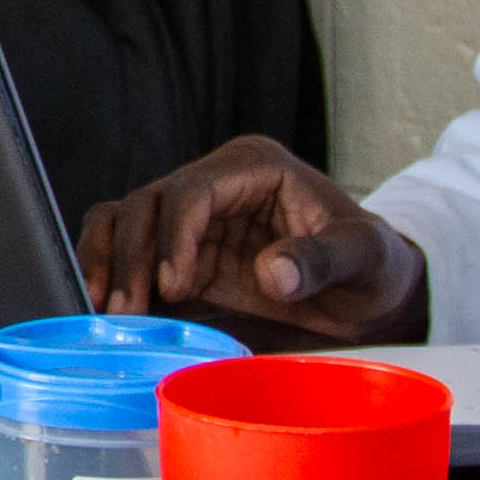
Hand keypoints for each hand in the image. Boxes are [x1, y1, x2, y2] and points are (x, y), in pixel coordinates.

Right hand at [76, 136, 431, 337]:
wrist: (370, 294)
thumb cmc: (371, 264)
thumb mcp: (365, 257)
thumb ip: (322, 260)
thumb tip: (273, 273)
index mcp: (255, 167)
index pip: (193, 190)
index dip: (175, 235)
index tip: (174, 285)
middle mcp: (216, 186)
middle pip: (147, 204)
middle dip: (130, 256)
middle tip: (128, 311)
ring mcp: (196, 222)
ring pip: (125, 223)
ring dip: (109, 263)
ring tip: (107, 312)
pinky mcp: (185, 258)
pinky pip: (132, 257)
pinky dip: (114, 278)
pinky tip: (111, 311)